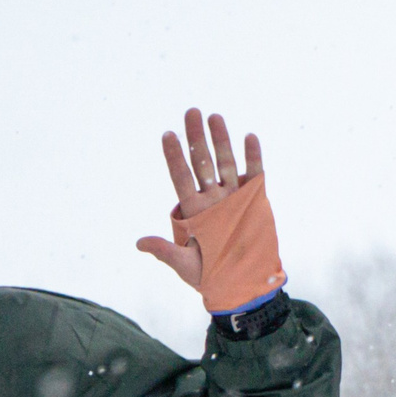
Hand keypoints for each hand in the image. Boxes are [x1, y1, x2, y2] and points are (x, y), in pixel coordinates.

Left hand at [137, 109, 261, 291]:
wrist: (242, 284)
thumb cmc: (210, 276)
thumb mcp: (185, 265)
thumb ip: (166, 252)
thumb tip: (139, 243)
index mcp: (193, 210)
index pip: (181, 177)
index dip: (174, 156)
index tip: (167, 135)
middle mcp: (212, 198)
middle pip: (202, 162)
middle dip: (196, 137)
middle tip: (191, 112)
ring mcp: (234, 198)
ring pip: (225, 163)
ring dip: (221, 140)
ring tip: (214, 117)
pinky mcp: (255, 201)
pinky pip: (254, 175)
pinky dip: (253, 157)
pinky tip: (249, 137)